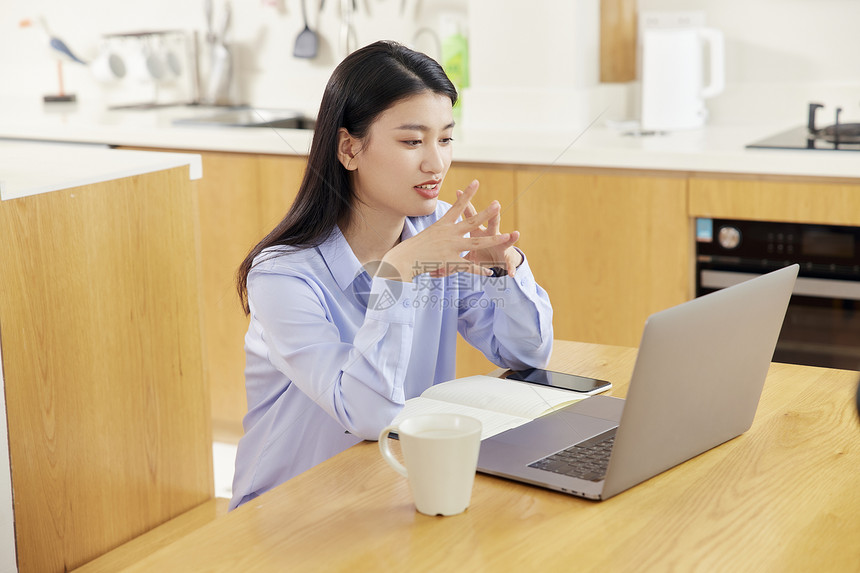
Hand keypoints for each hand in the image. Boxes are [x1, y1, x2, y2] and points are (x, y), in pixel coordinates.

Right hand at [381, 180, 518, 280]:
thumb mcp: (427, 235)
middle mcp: (449, 234)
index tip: (476, 182)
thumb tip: (443, 231)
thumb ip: (439, 233)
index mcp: (443, 225)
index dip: (467, 194)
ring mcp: (450, 247)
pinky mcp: (450, 261)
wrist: (404, 259)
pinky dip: (480, 269)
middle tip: (498, 204)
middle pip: (471, 222)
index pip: (457, 207)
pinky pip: (468, 266)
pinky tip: (491, 271)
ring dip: (492, 240)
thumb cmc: (412, 248)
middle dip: (486, 213)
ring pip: (476, 243)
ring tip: (506, 237)